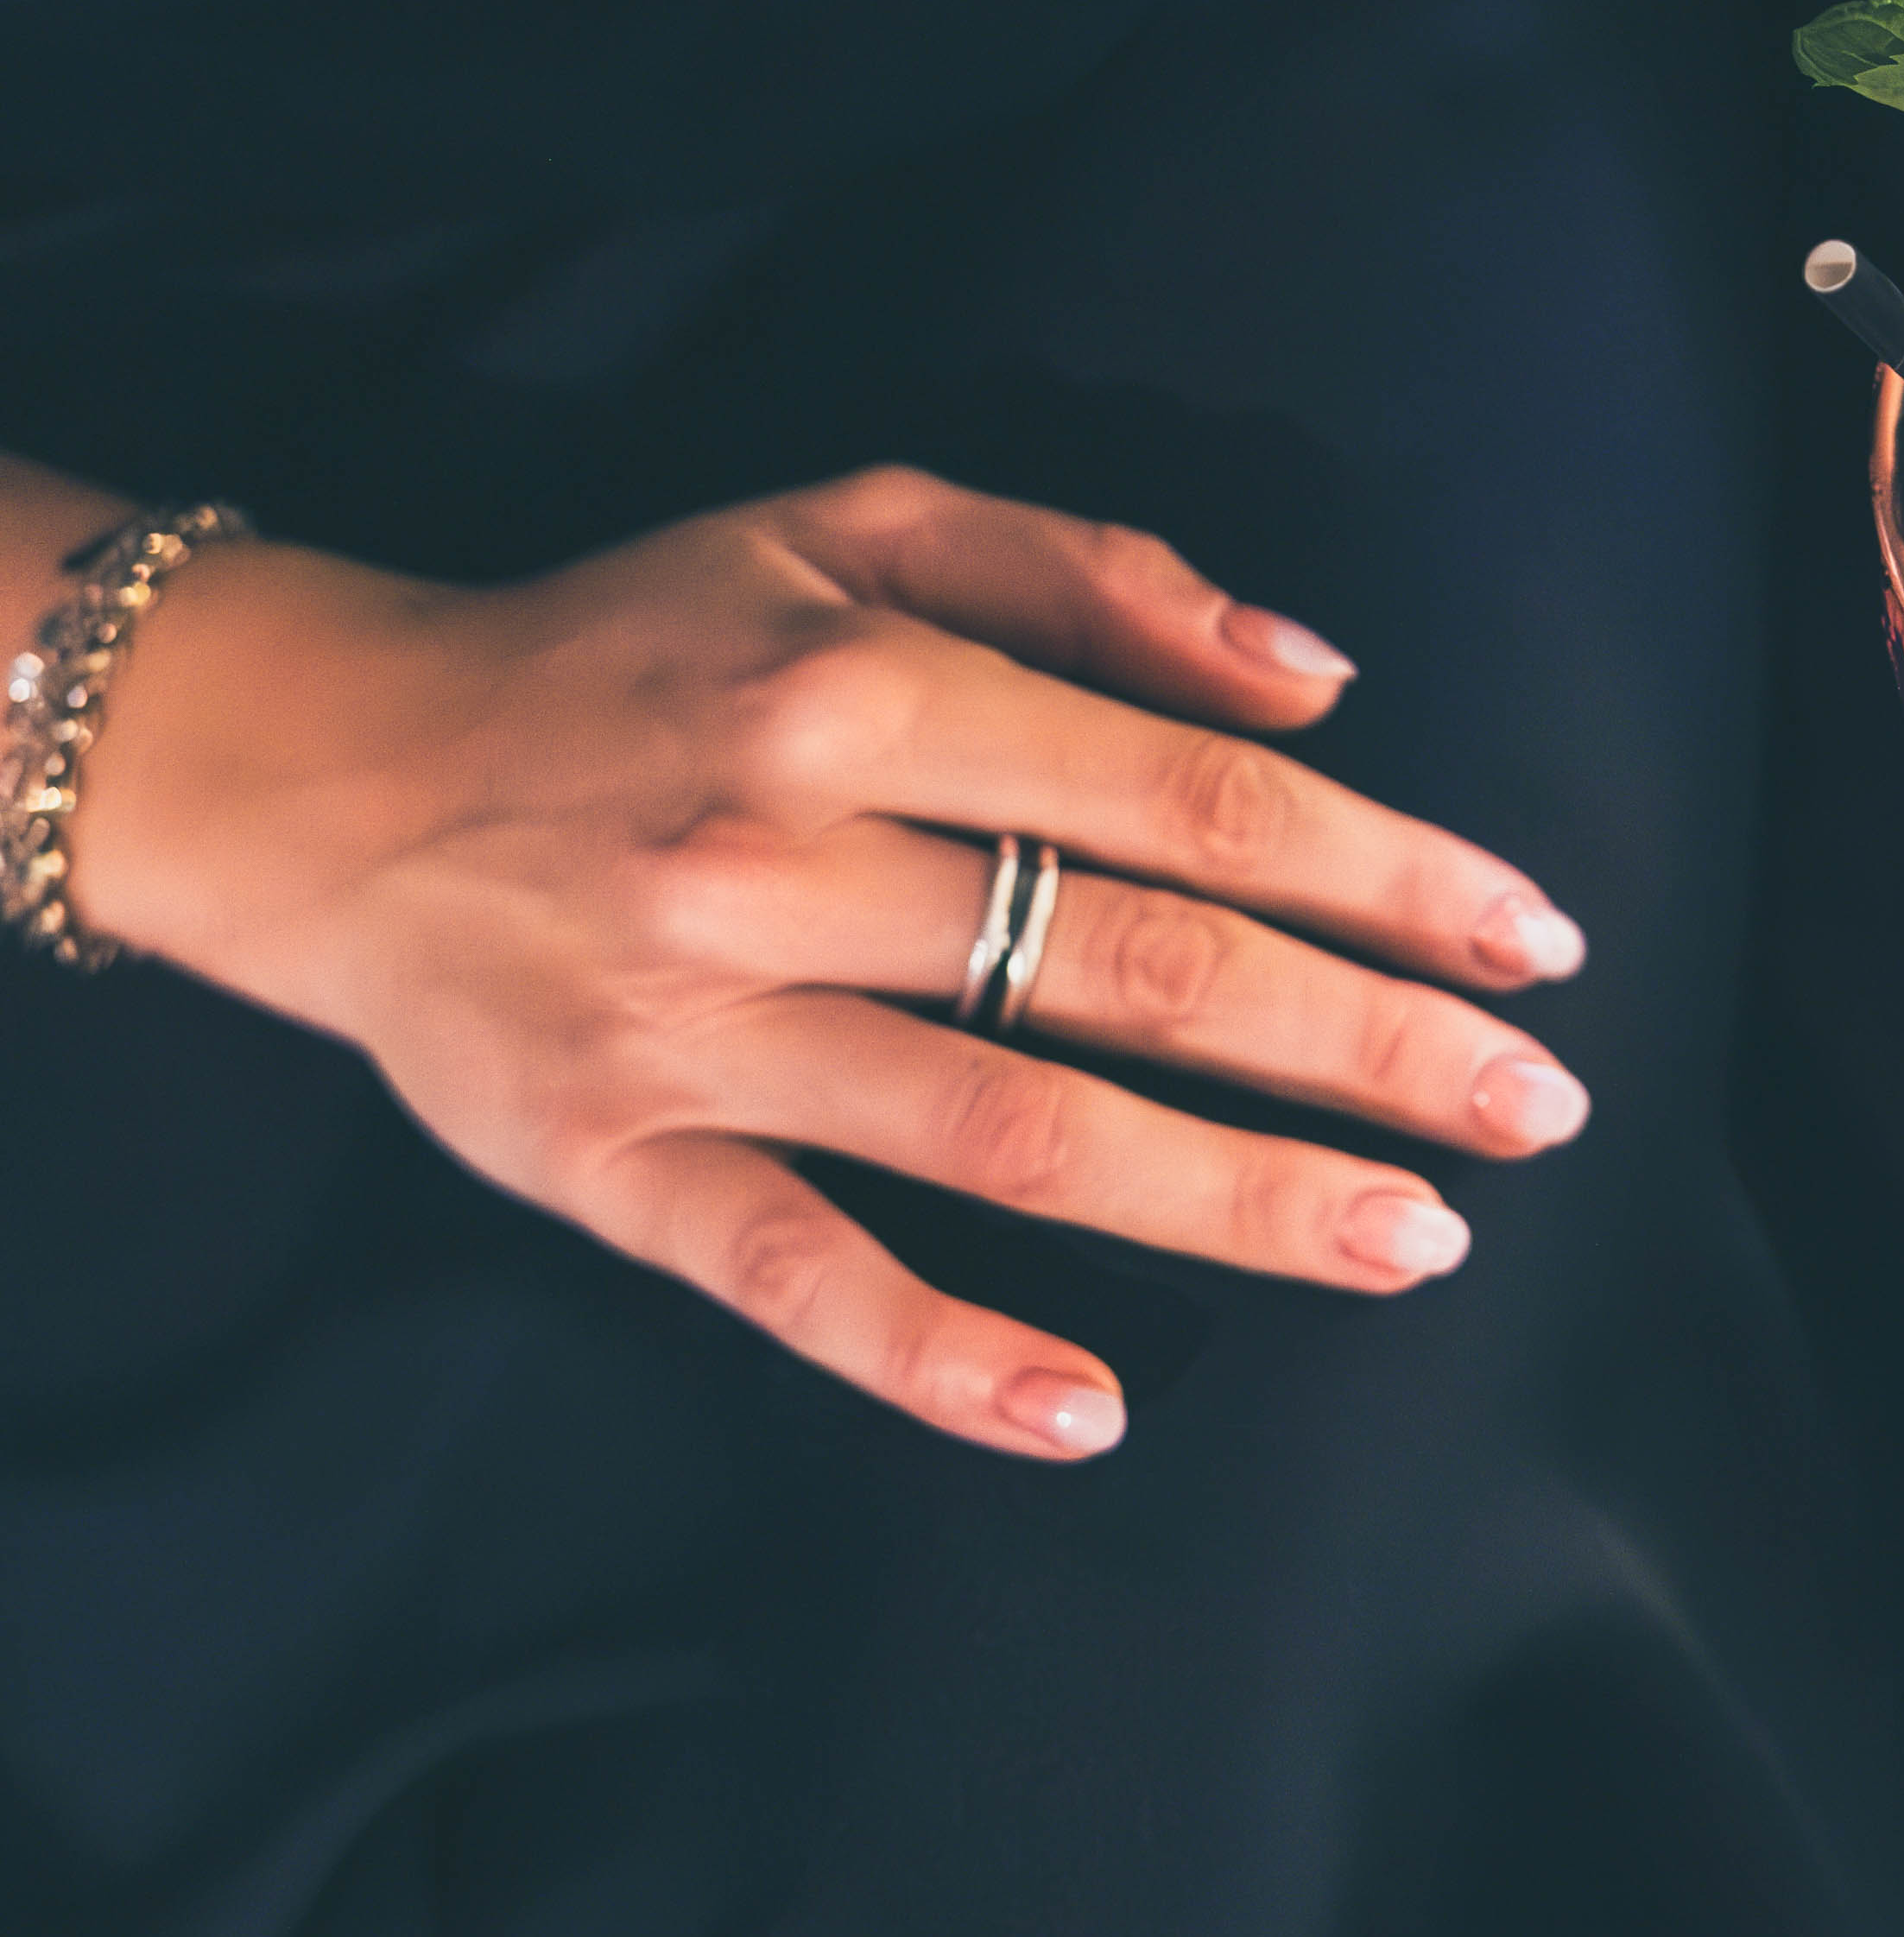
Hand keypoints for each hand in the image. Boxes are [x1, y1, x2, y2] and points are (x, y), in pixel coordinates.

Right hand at [66, 468, 1596, 1459]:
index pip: (1181, 796)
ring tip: (1413, 1240)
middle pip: (1129, 967)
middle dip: (1359, 1043)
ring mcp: (697, 1030)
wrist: (335, 773)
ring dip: (1228, 1198)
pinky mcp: (610, 1168)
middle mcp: (787, 858)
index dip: (1381, 869)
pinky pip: (796, 1278)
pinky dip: (943, 1354)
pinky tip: (1096, 1411)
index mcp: (863, 687)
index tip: (1532, 942)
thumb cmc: (641, 639)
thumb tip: (1313, 676)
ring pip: (1008, 1130)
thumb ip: (1088, 574)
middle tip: (1535, 1109)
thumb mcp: (848, 525)